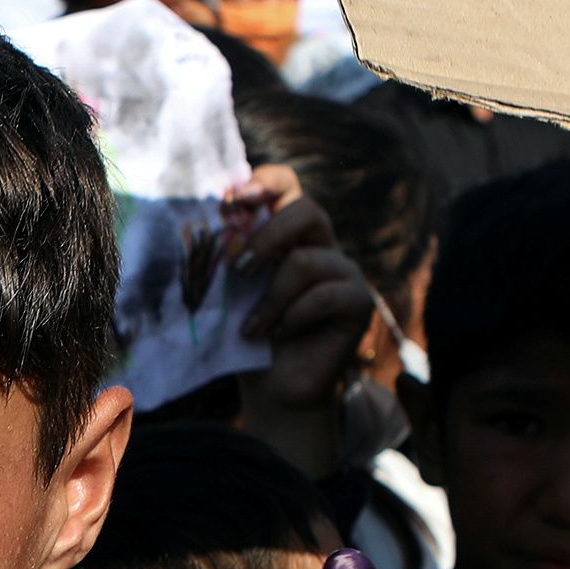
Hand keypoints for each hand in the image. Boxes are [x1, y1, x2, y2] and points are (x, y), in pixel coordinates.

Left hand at [225, 162, 382, 408]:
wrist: (274, 388)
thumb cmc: (248, 336)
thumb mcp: (231, 293)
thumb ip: (228, 258)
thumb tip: (211, 228)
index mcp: (287, 235)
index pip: (286, 186)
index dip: (266, 180)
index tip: (236, 196)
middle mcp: (320, 245)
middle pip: (307, 209)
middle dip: (267, 235)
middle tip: (238, 270)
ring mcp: (343, 272)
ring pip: (305, 262)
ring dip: (270, 298)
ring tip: (252, 328)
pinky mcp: (358, 302)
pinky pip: (324, 297)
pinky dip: (292, 318)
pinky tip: (278, 336)